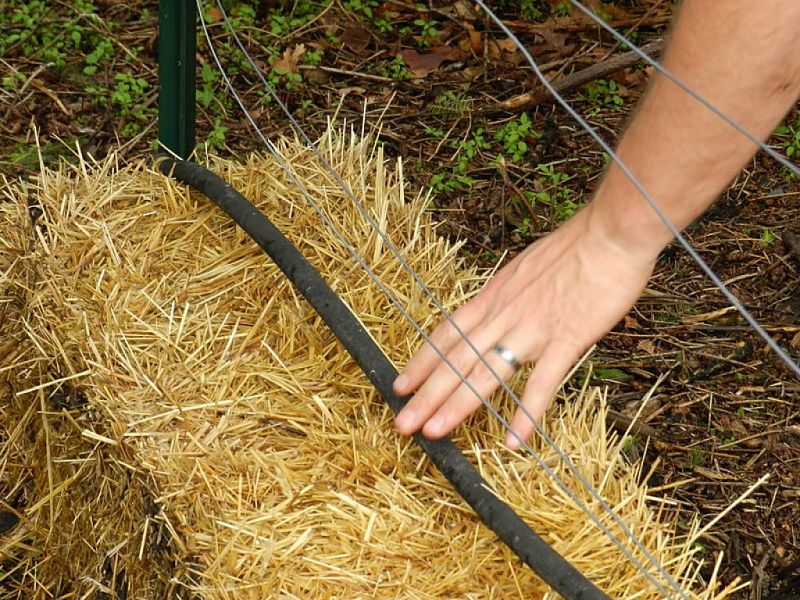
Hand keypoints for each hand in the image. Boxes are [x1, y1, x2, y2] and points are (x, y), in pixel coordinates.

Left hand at [392, 204, 655, 449]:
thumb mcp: (526, 267)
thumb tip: (499, 307)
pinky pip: (541, 383)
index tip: (400, 384)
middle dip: (426, 394)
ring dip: (456, 405)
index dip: (422, 361)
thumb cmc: (576, 245)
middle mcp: (503, 314)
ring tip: (433, 431)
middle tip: (403, 422)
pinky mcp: (565, 340)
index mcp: (494, 296)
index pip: (448, 334)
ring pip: (485, 372)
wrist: (610, 232)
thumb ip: (510, 293)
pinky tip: (514, 441)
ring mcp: (531, 329)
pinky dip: (526, 414)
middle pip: (456, 359)